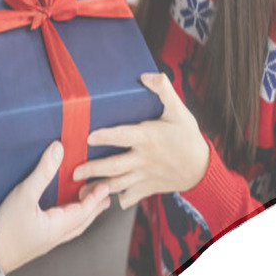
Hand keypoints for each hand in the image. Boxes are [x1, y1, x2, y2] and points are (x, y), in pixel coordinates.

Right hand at [0, 141, 110, 274]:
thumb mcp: (24, 195)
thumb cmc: (7, 229)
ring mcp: (49, 239)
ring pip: (74, 225)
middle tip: (103, 192)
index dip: (96, 196)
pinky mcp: (39, 239)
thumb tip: (58, 151)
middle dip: (95, 205)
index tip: (105, 185)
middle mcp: (57, 235)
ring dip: (84, 211)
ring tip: (88, 200)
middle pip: (83, 220)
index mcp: (59, 226)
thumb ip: (42, 173)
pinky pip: (63, 227)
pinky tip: (63, 211)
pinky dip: (70, 216)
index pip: (85, 209)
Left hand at [74, 72, 209, 208]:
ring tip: (80, 191)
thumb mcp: (178, 111)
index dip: (106, 136)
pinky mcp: (147, 188)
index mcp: (148, 138)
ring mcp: (144, 176)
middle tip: (74, 171)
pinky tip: (101, 200)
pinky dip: (115, 200)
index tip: (88, 137)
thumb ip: (163, 90)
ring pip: (117, 184)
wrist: (201, 168)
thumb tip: (146, 75)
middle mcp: (143, 159)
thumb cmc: (188, 137)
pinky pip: (129, 197)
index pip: (123, 136)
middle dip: (93, 169)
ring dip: (98, 188)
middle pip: (114, 166)